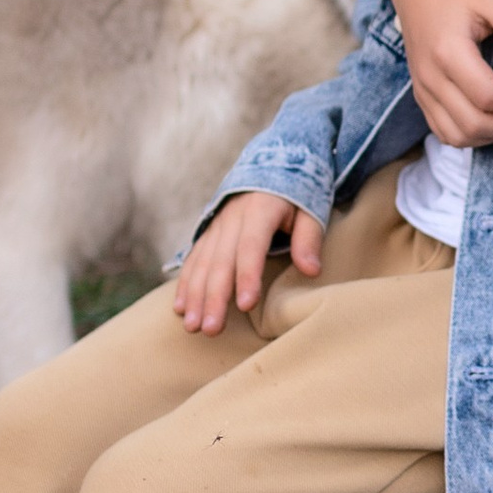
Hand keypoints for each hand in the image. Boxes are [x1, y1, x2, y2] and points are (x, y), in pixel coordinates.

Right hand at [175, 188, 323, 333]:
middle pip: (221, 261)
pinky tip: (180, 309)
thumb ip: (309, 238)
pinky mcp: (209, 233)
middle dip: (214, 297)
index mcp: (260, 209)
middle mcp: (232, 218)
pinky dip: (185, 285)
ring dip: (195, 296)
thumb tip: (312, 270)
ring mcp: (217, 226)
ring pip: (202, 264)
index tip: (246, 305)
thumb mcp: (311, 209)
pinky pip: (193, 260)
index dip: (247, 276)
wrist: (273, 163)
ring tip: (194, 327)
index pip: (251, 246)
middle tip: (212, 329)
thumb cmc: (298, 194)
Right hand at [378, 0, 492, 147]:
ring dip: (492, 135)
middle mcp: (431, 77)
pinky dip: (470, 136)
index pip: (487, 96)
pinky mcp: (421, 95)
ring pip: (457, 136)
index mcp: (448, 52)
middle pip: (473, 123)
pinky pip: (443, 132)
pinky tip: (491, 122)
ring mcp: (423, 89)